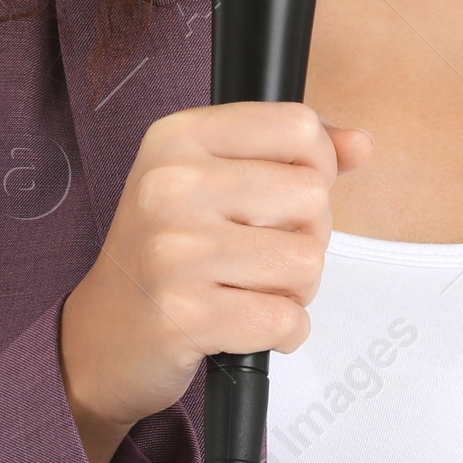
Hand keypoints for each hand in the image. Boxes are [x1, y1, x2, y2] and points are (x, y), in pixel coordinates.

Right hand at [58, 102, 371, 462]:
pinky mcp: (186, 315)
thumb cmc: (164, 253)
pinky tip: (244, 325)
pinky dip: (283, 332)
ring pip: (307, 261)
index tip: (288, 193)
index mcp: (177, 138)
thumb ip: (291, 155)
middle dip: (306, 235)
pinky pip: (286, 320)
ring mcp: (175, 251)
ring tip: (249, 289)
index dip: (316, 165)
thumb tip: (360, 145)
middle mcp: (170, 185)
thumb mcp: (212, 180)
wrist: (102, 336)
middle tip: (261, 253)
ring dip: (295, 289)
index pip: (296, 125)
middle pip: (312, 196)